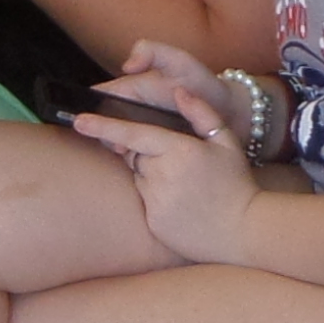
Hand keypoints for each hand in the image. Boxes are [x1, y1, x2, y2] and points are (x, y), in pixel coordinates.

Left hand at [73, 46, 257, 262]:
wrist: (243, 231)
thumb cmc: (236, 184)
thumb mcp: (227, 142)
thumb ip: (201, 113)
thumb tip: (178, 91)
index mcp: (180, 150)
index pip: (133, 134)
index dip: (103, 127)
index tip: (79, 120)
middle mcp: (163, 175)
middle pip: (136, 155)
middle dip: (149, 154)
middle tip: (182, 165)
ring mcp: (156, 201)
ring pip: (139, 178)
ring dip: (153, 176)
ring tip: (185, 186)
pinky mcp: (153, 222)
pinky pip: (144, 202)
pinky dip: (157, 199)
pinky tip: (181, 204)